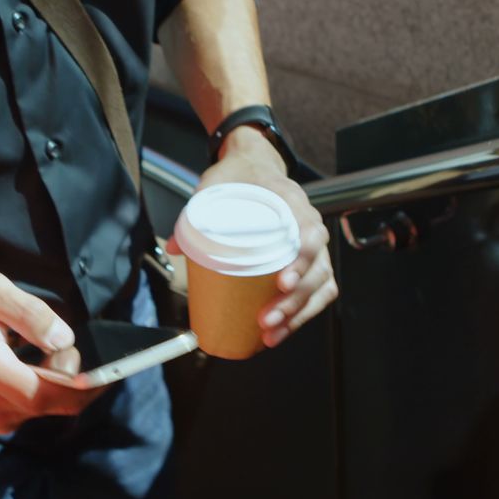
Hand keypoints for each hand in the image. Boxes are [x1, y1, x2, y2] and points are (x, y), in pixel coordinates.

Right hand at [0, 266, 104, 433]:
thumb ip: (28, 312)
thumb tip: (63, 338)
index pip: (44, 393)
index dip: (82, 387)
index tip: (106, 370)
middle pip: (54, 402)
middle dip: (72, 373)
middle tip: (53, 336)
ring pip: (49, 406)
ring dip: (59, 378)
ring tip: (37, 344)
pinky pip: (37, 408)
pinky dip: (47, 387)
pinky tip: (33, 362)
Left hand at [167, 126, 338, 347]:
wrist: (254, 165)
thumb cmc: (239, 176)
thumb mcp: (213, 185)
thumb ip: (194, 213)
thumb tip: (178, 247)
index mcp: (291, 202)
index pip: (310, 232)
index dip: (301, 260)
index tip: (283, 282)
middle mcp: (309, 223)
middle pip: (317, 268)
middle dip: (294, 301)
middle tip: (266, 319)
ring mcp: (313, 244)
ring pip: (320, 284)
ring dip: (298, 313)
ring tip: (271, 333)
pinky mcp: (310, 260)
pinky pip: (319, 290)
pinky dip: (304, 313)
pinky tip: (282, 330)